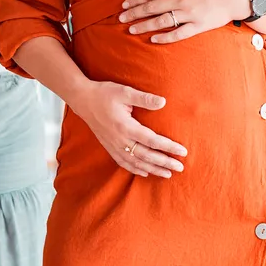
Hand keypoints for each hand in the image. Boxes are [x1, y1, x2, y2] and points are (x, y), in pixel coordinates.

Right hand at [70, 80, 187, 177]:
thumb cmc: (105, 94)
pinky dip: (136, 169)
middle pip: (146, 156)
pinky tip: (145, 173)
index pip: (152, 141)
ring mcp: (113, 145)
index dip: (168, 147)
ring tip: (167, 174)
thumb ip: (144, 99)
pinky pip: (123, 163)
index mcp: (126, 127)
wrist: (83, 100)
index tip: (182, 152)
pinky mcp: (109, 147)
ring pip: (136, 163)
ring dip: (153, 169)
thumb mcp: (125, 92)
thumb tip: (163, 102)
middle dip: (164, 163)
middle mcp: (120, 140)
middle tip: (180, 167)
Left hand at [119, 0, 254, 43]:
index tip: (124, 6)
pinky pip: (179, 33)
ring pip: (162, 21)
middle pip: (153, 8)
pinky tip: (154, 39)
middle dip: (135, 14)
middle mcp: (182, 0)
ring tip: (132, 30)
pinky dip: (165, 37)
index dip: (136, 0)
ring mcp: (190, 14)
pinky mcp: (199, 26)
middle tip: (120, 19)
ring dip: (145, 26)